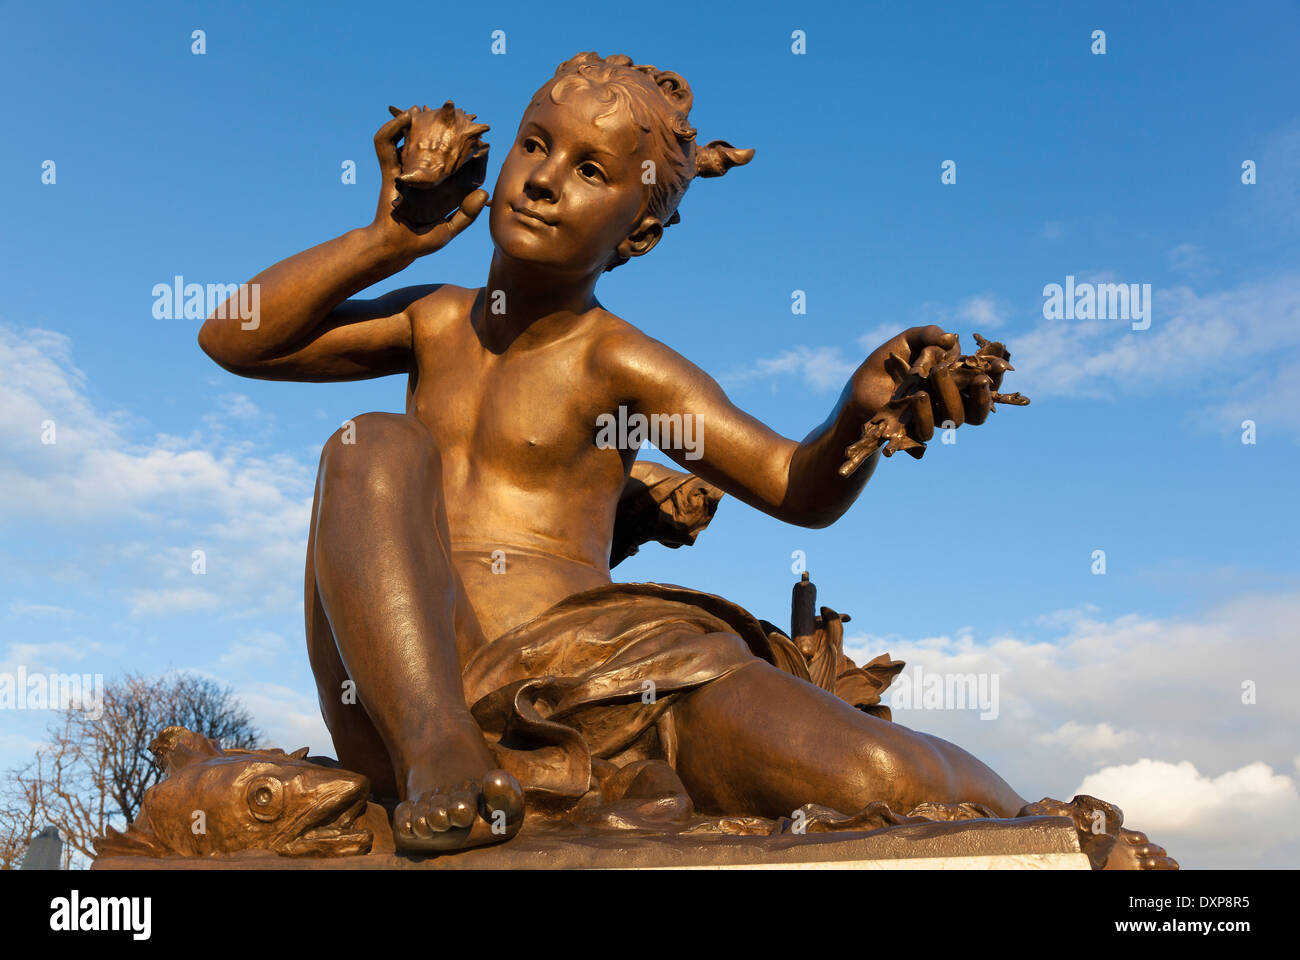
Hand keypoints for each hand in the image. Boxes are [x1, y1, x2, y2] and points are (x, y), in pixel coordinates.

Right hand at [368, 106, 487, 257]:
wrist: (394, 249)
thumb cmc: (421, 242)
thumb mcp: (449, 230)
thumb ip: (467, 214)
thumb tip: (484, 191)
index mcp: (441, 189)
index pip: (458, 167)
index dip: (470, 154)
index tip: (482, 143)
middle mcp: (424, 177)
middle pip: (435, 148)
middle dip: (441, 131)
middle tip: (454, 115)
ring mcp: (406, 173)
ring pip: (410, 141)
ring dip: (413, 124)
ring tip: (421, 109)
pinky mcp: (390, 172)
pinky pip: (386, 146)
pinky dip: (391, 129)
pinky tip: (402, 117)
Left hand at [841, 326, 1019, 474]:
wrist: (859, 386)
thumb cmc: (887, 363)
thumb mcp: (908, 340)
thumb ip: (930, 335)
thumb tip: (951, 339)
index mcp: (956, 383)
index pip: (986, 386)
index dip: (997, 378)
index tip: (1000, 364)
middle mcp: (950, 404)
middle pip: (978, 409)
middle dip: (980, 393)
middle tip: (975, 376)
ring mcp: (933, 420)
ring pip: (956, 419)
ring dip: (952, 396)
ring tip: (938, 373)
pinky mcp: (912, 432)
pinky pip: (927, 430)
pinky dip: (926, 412)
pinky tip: (920, 395)